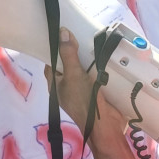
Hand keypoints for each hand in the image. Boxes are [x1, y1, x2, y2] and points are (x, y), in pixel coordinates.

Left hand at [50, 29, 134, 158]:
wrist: (105, 126)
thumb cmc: (82, 101)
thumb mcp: (73, 75)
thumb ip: (68, 55)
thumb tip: (62, 32)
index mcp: (55, 83)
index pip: (51, 61)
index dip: (55, 48)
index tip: (62, 32)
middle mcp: (66, 86)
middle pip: (69, 63)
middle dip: (75, 51)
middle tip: (82, 32)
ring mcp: (82, 89)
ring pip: (83, 69)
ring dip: (89, 59)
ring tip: (96, 39)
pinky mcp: (96, 92)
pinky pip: (96, 76)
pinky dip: (100, 67)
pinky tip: (106, 56)